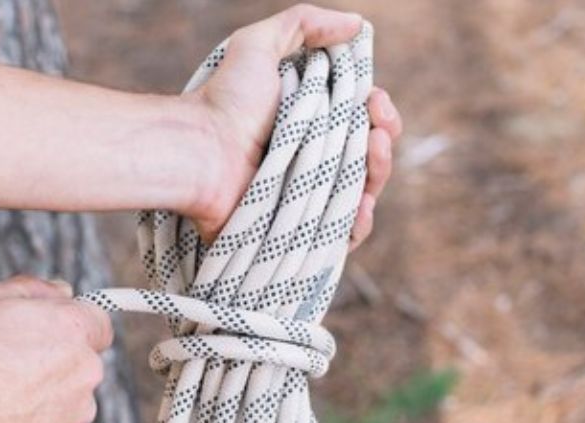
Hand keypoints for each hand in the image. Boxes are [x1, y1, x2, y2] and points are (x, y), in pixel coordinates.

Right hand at [0, 275, 111, 422]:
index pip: (96, 322)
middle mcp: (84, 374)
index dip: (70, 325)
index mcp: (71, 330)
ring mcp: (76, 418)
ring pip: (66, 404)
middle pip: (79, 365)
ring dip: (41, 401)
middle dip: (51, 365)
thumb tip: (60, 290)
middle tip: (6, 367)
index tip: (50, 331)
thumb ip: (30, 290)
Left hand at [180, 4, 402, 248]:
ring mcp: (305, 198)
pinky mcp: (297, 233)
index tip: (375, 98)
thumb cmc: (224, 101)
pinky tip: (363, 204)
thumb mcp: (258, 45)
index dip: (377, 109)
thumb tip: (357, 25)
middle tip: (377, 125)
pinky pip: (343, 237)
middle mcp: (308, 161)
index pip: (359, 120)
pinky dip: (360, 222)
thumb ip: (304, 23)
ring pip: (363, 192)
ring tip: (372, 150)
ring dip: (379, 170)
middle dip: (383, 136)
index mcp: (306, 123)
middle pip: (368, 156)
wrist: (200, 152)